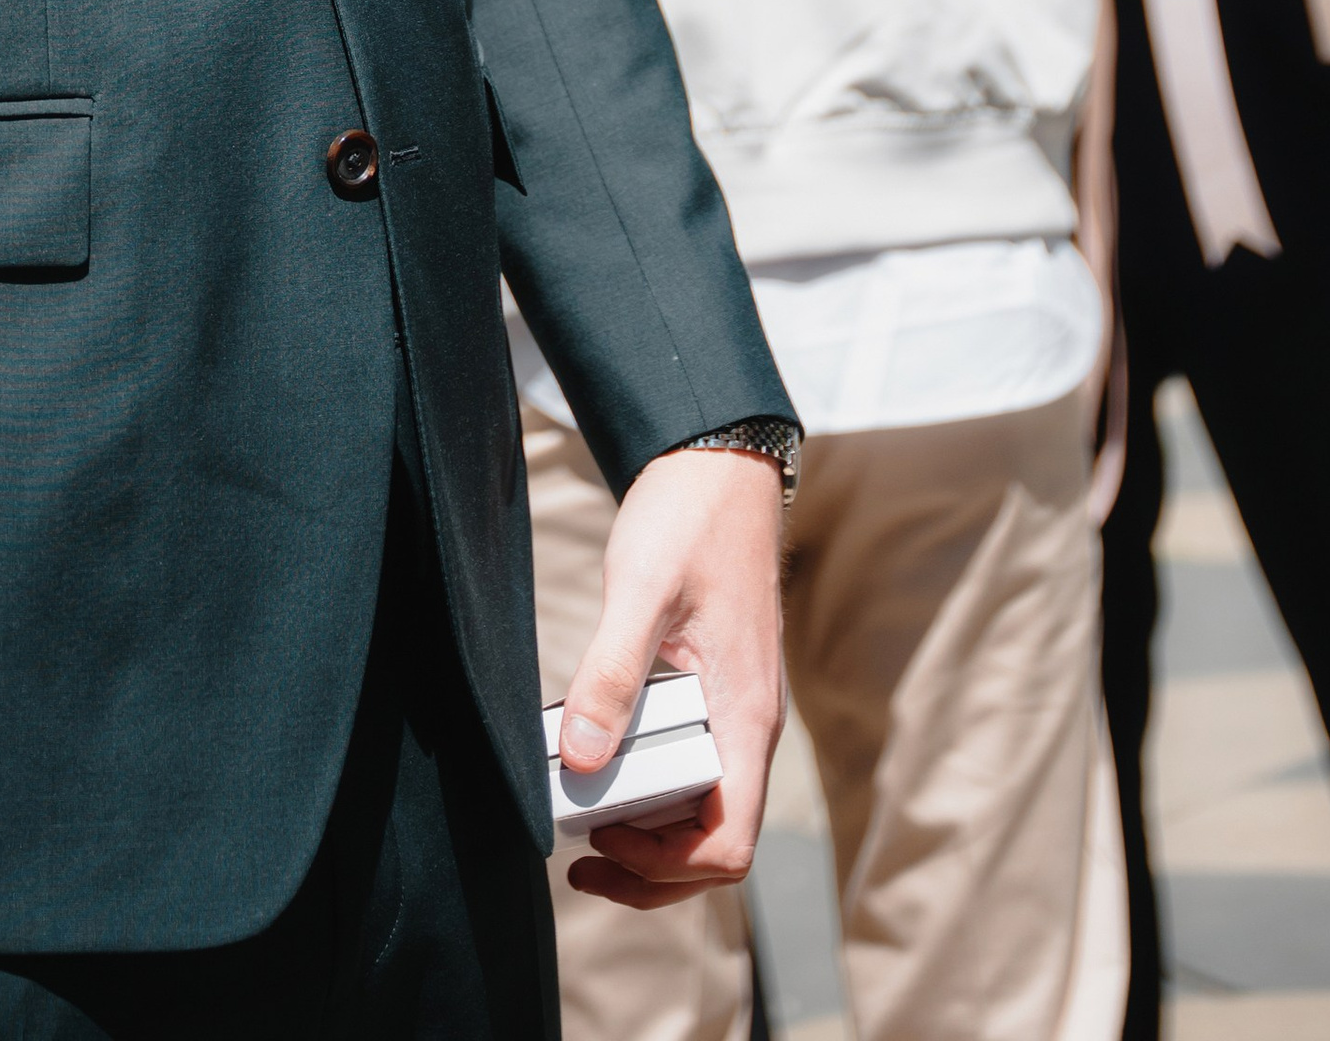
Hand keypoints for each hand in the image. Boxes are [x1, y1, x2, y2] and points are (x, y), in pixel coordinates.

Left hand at [560, 445, 785, 909]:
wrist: (718, 463)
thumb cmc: (689, 518)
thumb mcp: (641, 591)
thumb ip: (611, 675)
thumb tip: (578, 760)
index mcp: (746, 717)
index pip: (730, 844)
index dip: (665, 864)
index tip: (602, 836)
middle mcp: (751, 726)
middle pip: (717, 842)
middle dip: (652, 867)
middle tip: (582, 858)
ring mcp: (736, 709)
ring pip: (706, 808)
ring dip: (651, 833)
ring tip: (583, 821)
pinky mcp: (716, 689)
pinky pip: (695, 767)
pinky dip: (652, 786)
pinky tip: (602, 765)